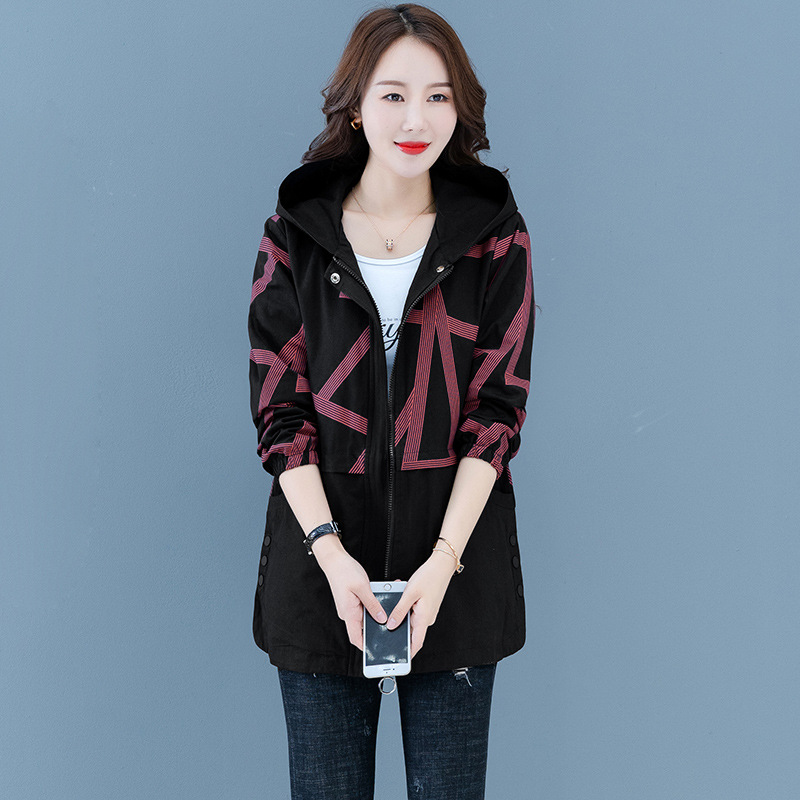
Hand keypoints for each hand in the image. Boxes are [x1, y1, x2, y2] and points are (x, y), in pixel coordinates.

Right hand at [312, 536, 386, 650]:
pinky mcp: (351, 600)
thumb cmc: (344, 571)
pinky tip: (380, 596)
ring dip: (375, 612)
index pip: (355, 638)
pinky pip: (363, 607)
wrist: (334, 560)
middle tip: (390, 625)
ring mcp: (349, 607)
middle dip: (375, 627)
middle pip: (362, 628)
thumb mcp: (363, 587)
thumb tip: (381, 618)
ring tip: (387, 604)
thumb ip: (372, 604)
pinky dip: (372, 604)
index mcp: (348, 612)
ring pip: (364, 616)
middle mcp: (347, 612)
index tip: (376, 652)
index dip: (365, 647)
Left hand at [386, 551, 455, 658]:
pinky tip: (403, 596)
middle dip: (400, 630)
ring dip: (403, 614)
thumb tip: (391, 624)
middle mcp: (427, 618)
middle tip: (389, 626)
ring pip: (412, 620)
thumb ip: (400, 610)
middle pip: (412, 631)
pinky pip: (414, 612)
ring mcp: (428, 612)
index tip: (401, 659)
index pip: (417, 642)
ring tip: (397, 602)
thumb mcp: (410, 593)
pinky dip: (406, 607)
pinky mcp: (427, 606)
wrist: (442, 566)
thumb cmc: (429, 577)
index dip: (409, 653)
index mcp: (424, 618)